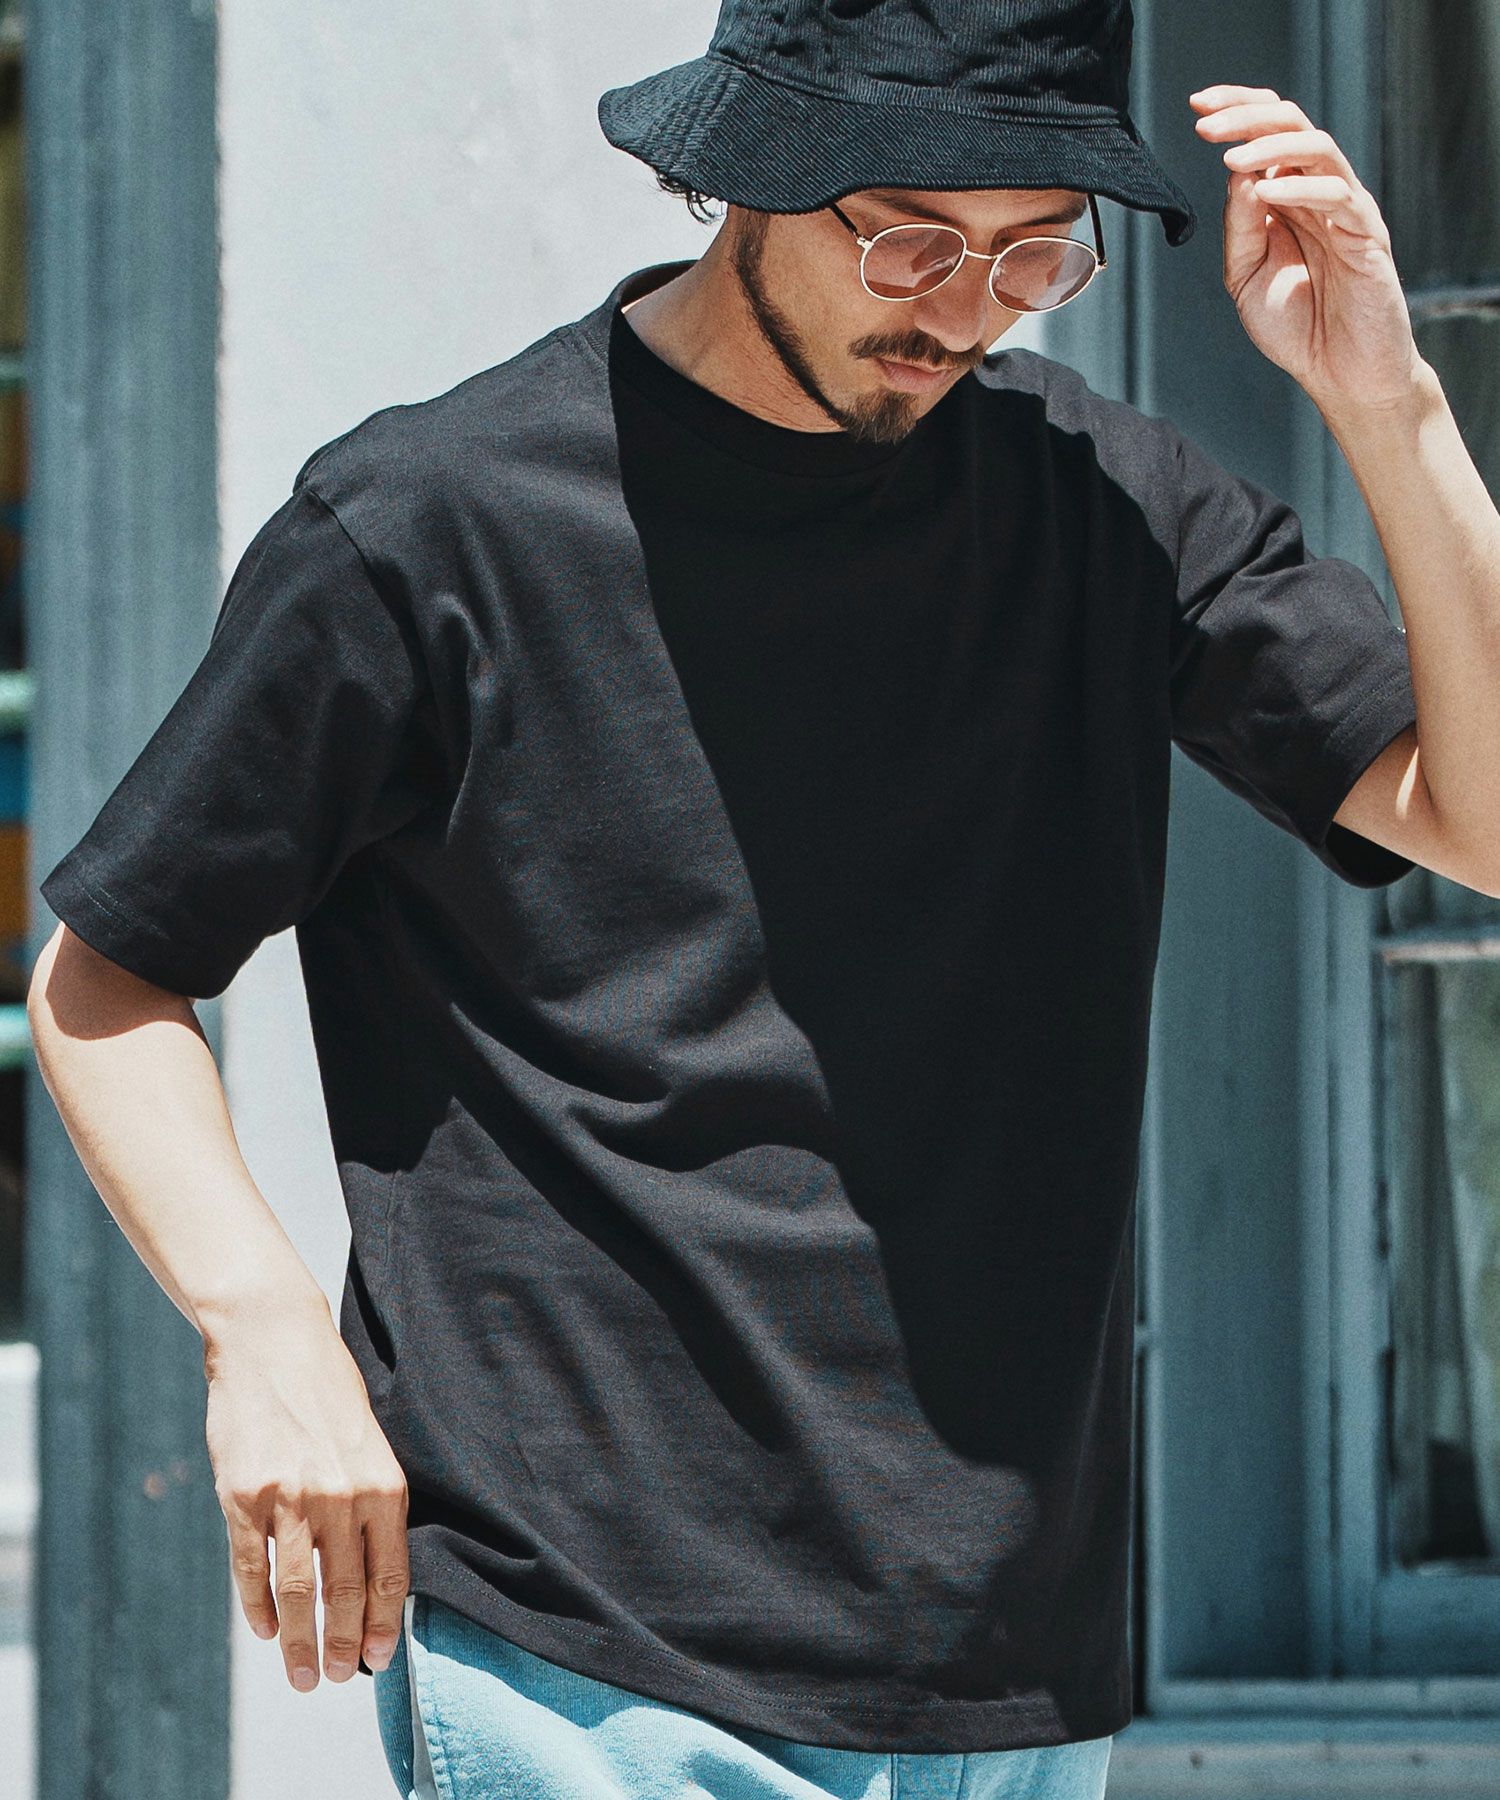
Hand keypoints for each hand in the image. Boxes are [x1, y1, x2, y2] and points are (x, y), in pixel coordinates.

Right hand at [202, 1302, 409, 1690]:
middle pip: (344, 1591)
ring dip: (301, 1641)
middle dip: (342, 1645)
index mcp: (382, 1482)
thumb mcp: (369, 1441)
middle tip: (335, 1678)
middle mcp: (341, 1493)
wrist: (273, 1342)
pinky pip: (252, 1567)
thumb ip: (372, 1502)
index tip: (376, 1660)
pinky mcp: (244, 1496)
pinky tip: (267, 1630)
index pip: (389, 1573)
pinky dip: (259, 1606)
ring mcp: (290, 1496)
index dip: (381, 1623)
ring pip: (299, 1590)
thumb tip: (375, 1576)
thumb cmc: (326, 1393)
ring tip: (302, 1674)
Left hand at [1188, 84, 1425, 414]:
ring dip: (1271, 145)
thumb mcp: (1245, 277)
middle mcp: (1318, 192)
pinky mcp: (1366, 235)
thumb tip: (1237, 173)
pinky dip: (1300, 189)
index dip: (1235, 110)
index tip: (1196, 106)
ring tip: (1231, 156)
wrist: (1340, 375)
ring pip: (1317, 149)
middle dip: (1246, 117)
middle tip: (1204, 125)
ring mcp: (1346, 209)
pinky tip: (1265, 193)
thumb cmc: (1296, 328)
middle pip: (1292, 124)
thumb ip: (1238, 229)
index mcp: (1288, 196)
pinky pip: (1338, 196)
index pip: (1267, 132)